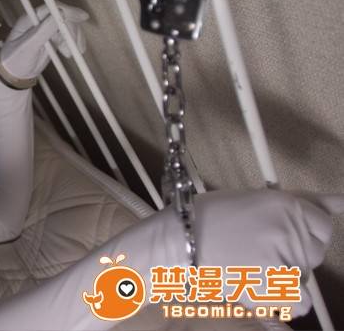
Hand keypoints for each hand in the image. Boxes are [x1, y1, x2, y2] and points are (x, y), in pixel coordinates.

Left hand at [0, 1, 88, 79]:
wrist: (14, 76)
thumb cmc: (14, 61)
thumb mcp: (28, 47)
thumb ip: (43, 31)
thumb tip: (59, 14)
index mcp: (29, 19)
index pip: (51, 8)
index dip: (67, 10)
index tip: (81, 16)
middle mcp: (39, 21)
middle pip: (62, 16)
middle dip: (72, 29)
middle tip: (75, 45)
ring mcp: (46, 30)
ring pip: (67, 26)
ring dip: (73, 38)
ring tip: (72, 53)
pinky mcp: (52, 38)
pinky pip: (67, 36)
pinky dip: (72, 43)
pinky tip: (72, 52)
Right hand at [188, 189, 342, 315]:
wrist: (176, 242)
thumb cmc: (207, 219)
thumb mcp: (254, 200)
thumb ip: (300, 202)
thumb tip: (343, 200)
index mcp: (286, 203)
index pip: (323, 224)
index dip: (301, 232)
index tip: (278, 234)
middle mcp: (289, 228)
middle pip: (314, 252)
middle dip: (292, 253)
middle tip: (255, 248)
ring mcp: (284, 258)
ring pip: (304, 277)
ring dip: (283, 276)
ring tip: (248, 265)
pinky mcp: (274, 285)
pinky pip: (299, 302)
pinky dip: (282, 300)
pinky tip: (257, 285)